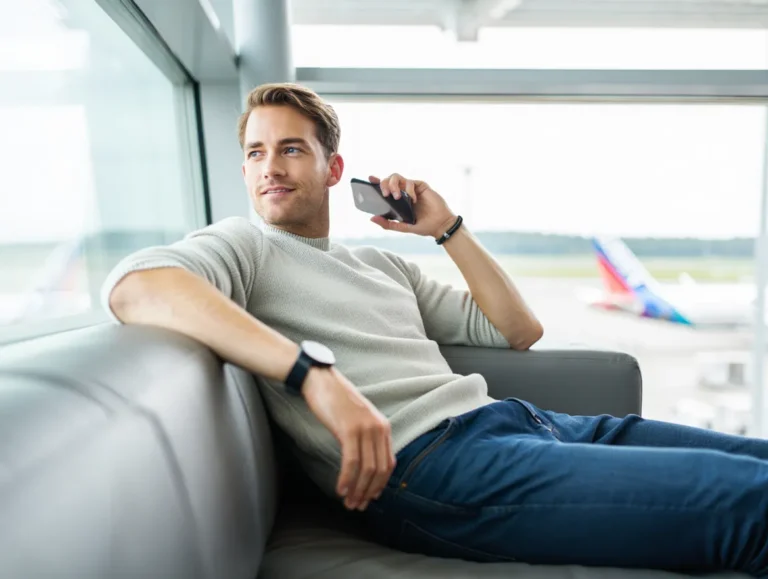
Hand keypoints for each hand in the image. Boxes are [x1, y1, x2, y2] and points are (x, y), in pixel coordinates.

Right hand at [302, 366, 395, 509]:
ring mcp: (365, 428)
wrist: (320, 380)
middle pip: (379, 470)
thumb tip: (365, 466)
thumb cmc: (336, 401)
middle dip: (368, 492)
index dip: (380, 485)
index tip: (370, 498)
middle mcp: (378, 428)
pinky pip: (351, 461)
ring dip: (357, 490)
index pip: (388, 464)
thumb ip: (366, 438)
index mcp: (383, 427)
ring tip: (348, 503)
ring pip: (366, 469)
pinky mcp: (349, 429)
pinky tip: (340, 489)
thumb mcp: (358, 419)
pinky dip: (347, 479)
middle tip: (356, 506)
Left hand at [369, 173, 456, 238]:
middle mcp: (403, 192)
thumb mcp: (403, 227)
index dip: (376, 182)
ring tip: (396, 197)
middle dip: (384, 184)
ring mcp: (411, 189)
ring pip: (397, 177)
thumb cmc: (423, 226)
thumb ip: (388, 224)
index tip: (370, 179)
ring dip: (393, 185)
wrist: (440, 225)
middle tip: (385, 194)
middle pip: (389, 180)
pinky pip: (410, 182)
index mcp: (397, 201)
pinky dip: (409, 190)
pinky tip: (413, 200)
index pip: (384, 188)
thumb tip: (372, 218)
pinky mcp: (421, 186)